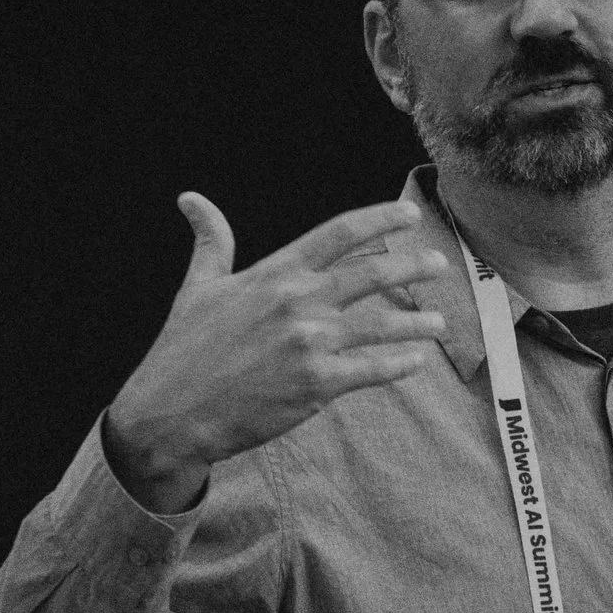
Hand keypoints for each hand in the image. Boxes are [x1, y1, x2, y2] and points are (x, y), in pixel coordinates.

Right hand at [103, 193, 450, 510]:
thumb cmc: (184, 349)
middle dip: (414, 266)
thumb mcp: (198, 288)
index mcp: (274, 273)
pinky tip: (415, 360)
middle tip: (440, 265)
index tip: (410, 217)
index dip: (380, 220)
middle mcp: (297, 302)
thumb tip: (192, 200)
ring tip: (439, 322)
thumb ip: (211, 242)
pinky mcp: (316, 384)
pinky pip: (373, 369)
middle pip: (372, 273)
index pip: (339, 234)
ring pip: (382, 324)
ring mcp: (310, 343)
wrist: (172, 412)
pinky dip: (399, 364)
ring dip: (417, 321)